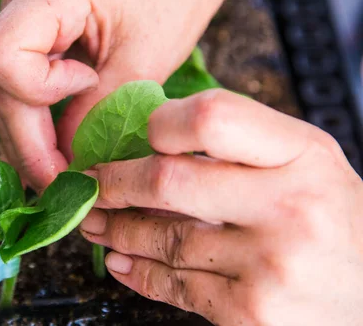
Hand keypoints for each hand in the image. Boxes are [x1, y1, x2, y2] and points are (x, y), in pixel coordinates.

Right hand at [0, 0, 241, 188]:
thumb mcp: (146, 58)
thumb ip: (99, 113)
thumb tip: (67, 166)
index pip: (1, 56)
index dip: (36, 94)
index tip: (87, 89)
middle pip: (1, 81)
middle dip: (29, 138)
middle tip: (61, 184)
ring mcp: (21, 8)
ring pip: (6, 86)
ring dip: (31, 133)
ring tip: (61, 172)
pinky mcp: (32, 24)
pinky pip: (21, 78)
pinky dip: (38, 115)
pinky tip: (56, 144)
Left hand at [80, 89, 362, 325]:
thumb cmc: (333, 219)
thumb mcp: (306, 162)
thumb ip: (241, 144)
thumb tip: (153, 141)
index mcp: (302, 154)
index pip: (211, 118)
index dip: (162, 124)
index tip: (141, 136)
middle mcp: (288, 206)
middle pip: (169, 181)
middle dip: (114, 182)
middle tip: (91, 183)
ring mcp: (269, 264)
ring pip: (164, 238)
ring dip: (117, 229)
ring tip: (95, 222)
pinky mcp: (251, 312)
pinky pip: (176, 287)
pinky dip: (139, 273)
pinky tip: (121, 262)